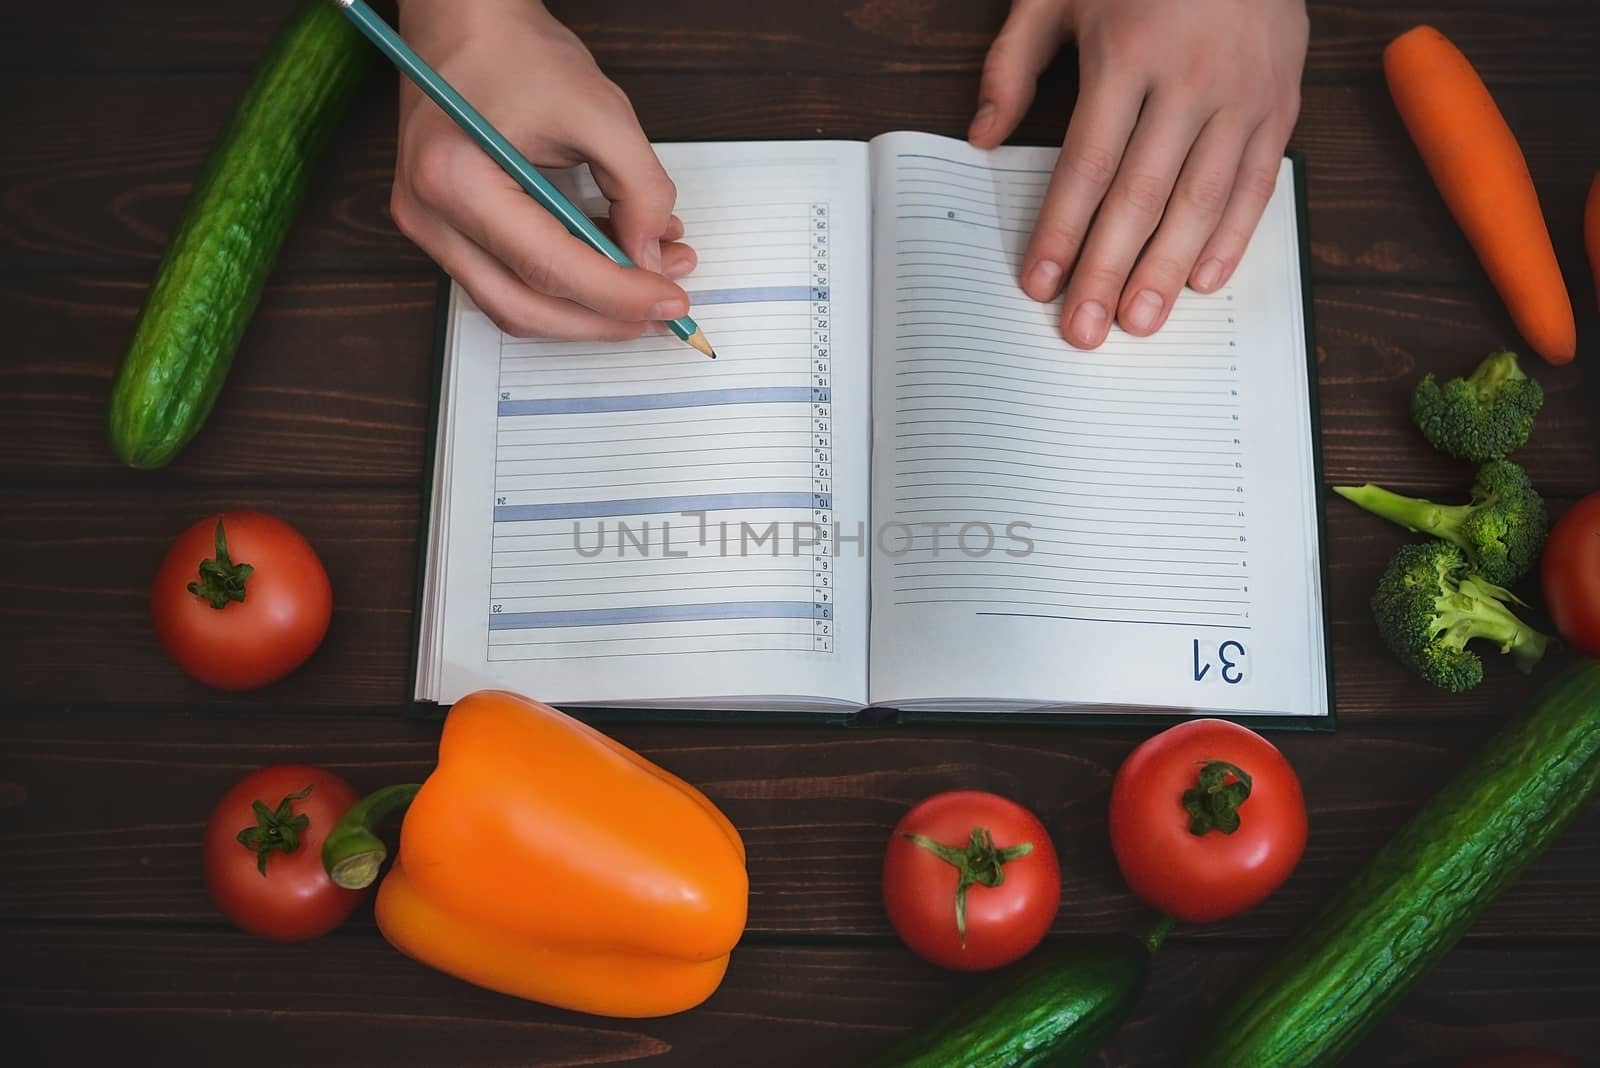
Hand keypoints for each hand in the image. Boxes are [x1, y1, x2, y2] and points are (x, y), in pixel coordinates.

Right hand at [390, 0, 695, 339]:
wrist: (464, 23)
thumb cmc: (517, 53)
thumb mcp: (601, 110)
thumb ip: (640, 188)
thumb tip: (653, 258)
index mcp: (454, 180)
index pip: (547, 267)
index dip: (617, 294)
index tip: (671, 301)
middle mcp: (428, 216)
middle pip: (526, 307)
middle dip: (604, 318)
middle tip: (665, 306)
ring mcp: (429, 229)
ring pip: (516, 306)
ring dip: (588, 308)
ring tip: (652, 279)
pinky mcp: (447, 231)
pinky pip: (508, 282)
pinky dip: (565, 286)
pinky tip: (616, 262)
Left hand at [970, 0, 1308, 347]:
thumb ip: (1013, 62)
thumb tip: (981, 138)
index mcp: (1128, 54)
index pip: (1088, 163)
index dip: (1062, 230)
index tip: (1039, 282)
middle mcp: (1190, 81)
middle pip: (1142, 196)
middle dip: (1108, 270)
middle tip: (1085, 329)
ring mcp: (1243, 97)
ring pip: (1202, 201)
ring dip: (1167, 270)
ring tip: (1138, 323)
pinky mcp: (1281, 106)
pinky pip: (1257, 184)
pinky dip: (1233, 238)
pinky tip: (1202, 281)